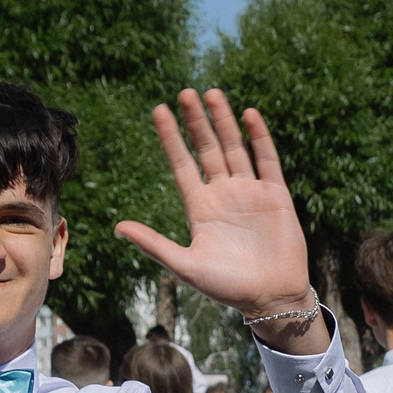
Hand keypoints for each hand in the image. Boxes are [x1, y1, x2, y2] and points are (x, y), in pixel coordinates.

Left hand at [115, 90, 327, 356]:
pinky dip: (258, 138)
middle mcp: (223, 194)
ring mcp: (250, 192)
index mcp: (200, 208)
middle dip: (196, 122)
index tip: (159, 110)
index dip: (171, 138)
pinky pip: (266, 160)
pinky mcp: (276, 195)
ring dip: (223, 121)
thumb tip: (117, 227)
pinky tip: (249, 115)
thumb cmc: (226, 287)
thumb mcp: (185, 265)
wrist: (270, 299)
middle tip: (184, 93)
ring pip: (234, 148)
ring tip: (212, 94)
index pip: (181, 164)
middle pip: (206, 149)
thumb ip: (153, 244)